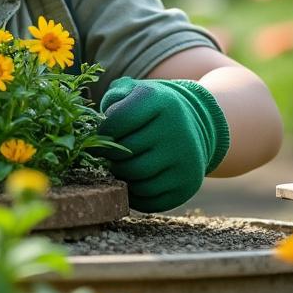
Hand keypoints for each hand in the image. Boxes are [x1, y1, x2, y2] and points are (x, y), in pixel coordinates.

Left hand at [95, 77, 229, 212]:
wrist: (194, 125)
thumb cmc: (152, 110)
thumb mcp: (135, 91)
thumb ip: (113, 98)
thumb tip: (98, 121)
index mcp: (162, 102)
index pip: (117, 120)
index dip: (103, 131)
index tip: (104, 134)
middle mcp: (177, 130)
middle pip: (124, 155)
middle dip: (110, 156)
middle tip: (110, 154)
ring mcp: (185, 160)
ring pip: (135, 180)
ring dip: (121, 176)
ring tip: (122, 166)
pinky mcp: (187, 185)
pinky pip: (148, 201)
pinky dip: (134, 195)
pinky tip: (134, 181)